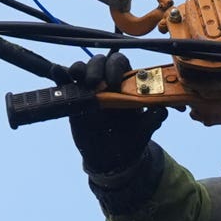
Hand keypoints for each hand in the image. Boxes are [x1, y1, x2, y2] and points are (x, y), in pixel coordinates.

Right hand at [68, 52, 165, 174]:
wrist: (111, 159)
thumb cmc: (129, 140)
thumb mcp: (144, 131)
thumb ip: (154, 119)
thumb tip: (162, 110)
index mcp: (125, 85)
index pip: (120, 63)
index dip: (116, 67)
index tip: (116, 82)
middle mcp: (107, 82)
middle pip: (100, 61)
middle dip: (97, 67)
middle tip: (97, 83)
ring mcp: (88, 89)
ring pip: (82, 68)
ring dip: (80, 69)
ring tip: (81, 81)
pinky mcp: (74, 98)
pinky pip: (65, 82)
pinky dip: (60, 74)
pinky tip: (58, 72)